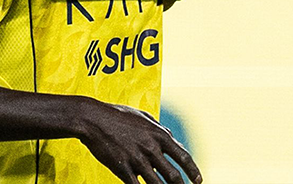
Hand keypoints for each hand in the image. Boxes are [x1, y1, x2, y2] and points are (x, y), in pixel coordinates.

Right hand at [74, 98, 201, 183]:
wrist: (93, 119)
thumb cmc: (118, 115)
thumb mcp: (143, 116)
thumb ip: (159, 127)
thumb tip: (171, 136)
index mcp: (159, 134)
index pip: (183, 156)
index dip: (193, 171)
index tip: (198, 180)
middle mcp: (151, 148)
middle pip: (173, 175)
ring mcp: (137, 159)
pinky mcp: (122, 168)